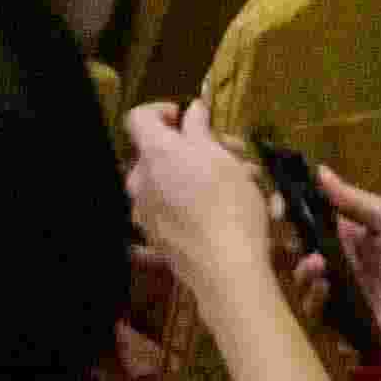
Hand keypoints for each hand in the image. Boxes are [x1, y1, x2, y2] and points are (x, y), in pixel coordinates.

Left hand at [117, 105, 279, 307]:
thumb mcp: (222, 157)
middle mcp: (141, 183)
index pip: (138, 117)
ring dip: (199, 176)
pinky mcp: (157, 239)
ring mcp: (146, 214)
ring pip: (169, 182)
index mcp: (155, 155)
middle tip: (232, 152)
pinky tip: (225, 211)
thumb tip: (192, 110)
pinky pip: (171, 210)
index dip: (162, 111)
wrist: (227, 270)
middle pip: (159, 153)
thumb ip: (200, 128)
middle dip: (195, 148)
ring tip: (241, 183)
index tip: (189, 117)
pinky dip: (193, 203)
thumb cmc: (229, 206)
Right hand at [304, 154, 380, 339]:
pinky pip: (318, 315)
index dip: (290, 212)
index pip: (309, 219)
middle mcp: (340, 262)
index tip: (279, 206)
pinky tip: (325, 289)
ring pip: (303, 284)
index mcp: (350, 234)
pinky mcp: (345, 323)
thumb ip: (356, 201)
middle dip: (288, 245)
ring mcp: (341, 293)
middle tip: (293, 240)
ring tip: (315, 266)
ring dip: (301, 274)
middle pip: (298, 252)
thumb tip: (319, 171)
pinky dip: (314, 302)